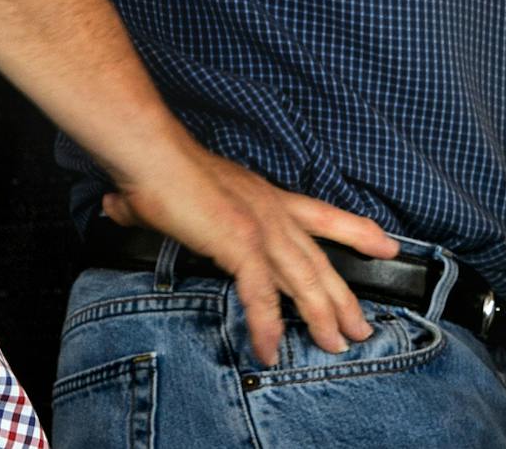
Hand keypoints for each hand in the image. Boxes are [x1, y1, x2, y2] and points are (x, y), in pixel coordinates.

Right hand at [101, 147, 397, 366]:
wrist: (151, 155)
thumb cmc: (158, 169)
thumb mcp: (172, 192)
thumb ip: (153, 206)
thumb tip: (119, 207)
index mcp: (265, 196)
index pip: (322, 215)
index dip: (356, 231)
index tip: (386, 243)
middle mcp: (271, 211)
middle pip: (318, 260)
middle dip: (343, 297)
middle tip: (362, 327)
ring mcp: (261, 228)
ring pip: (303, 281)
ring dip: (321, 316)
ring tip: (335, 344)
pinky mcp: (241, 245)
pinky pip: (261, 295)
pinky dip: (268, 324)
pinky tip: (271, 349)